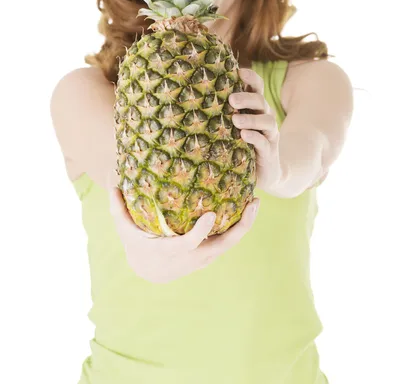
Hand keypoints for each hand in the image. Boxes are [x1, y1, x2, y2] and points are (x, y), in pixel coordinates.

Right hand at [108, 172, 260, 283]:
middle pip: (223, 244)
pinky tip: (246, 205)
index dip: (201, 232)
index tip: (210, 215)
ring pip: (231, 242)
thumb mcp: (126, 229)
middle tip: (253, 202)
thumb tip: (110, 182)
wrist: (152, 272)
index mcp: (173, 251)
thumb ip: (118, 207)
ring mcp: (205, 257)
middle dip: (241, 226)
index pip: (190, 244)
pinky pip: (229, 239)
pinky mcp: (211, 253)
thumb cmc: (139, 245)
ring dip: (246, 223)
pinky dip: (240, 225)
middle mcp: (194, 257)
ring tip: (255, 200)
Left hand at [229, 68, 286, 196]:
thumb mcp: (233, 126)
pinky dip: (255, 137)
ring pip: (266, 121)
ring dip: (251, 119)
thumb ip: (224, 111)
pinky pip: (264, 142)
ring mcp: (269, 134)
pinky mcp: (269, 152)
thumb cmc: (242, 144)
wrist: (267, 173)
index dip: (251, 78)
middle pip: (261, 101)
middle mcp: (264, 117)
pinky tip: (243, 135)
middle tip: (231, 99)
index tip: (238, 72)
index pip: (257, 87)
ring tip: (235, 120)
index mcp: (255, 108)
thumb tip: (196, 95)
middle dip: (247, 98)